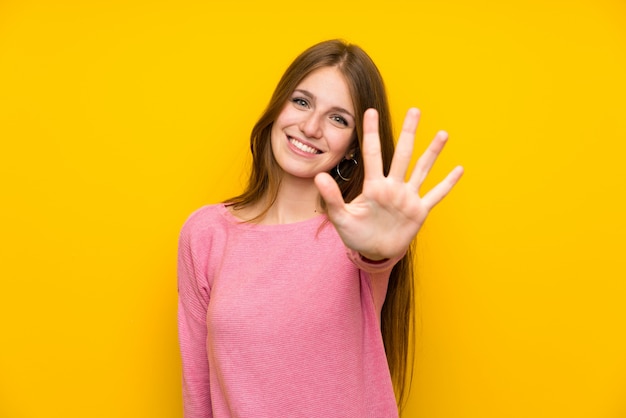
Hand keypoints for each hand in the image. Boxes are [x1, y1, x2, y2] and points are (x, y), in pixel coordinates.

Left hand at [314, 107, 463, 260]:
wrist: (373, 251)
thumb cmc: (356, 234)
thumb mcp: (340, 217)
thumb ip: (331, 197)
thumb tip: (318, 176)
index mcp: (374, 186)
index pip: (373, 154)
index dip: (371, 133)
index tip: (370, 111)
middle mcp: (393, 186)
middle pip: (403, 154)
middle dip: (409, 132)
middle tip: (414, 110)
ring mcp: (407, 197)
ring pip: (422, 169)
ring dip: (433, 152)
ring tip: (443, 133)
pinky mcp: (419, 211)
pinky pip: (436, 195)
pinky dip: (447, 183)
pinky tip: (459, 169)